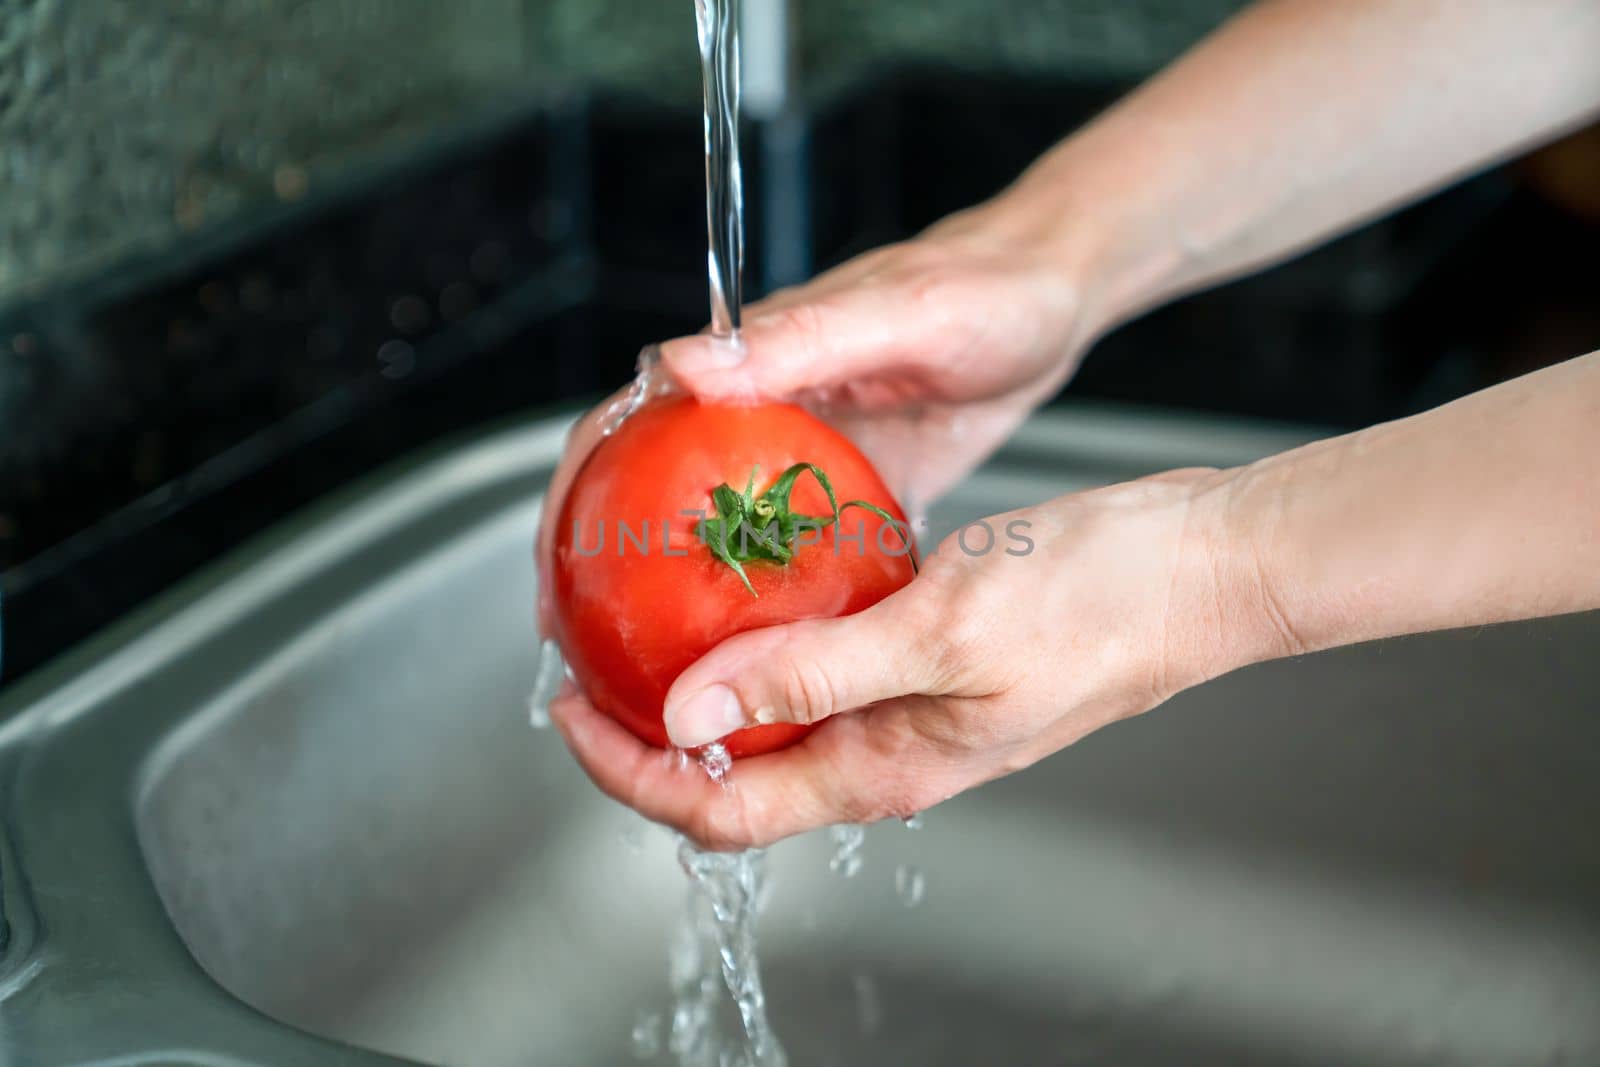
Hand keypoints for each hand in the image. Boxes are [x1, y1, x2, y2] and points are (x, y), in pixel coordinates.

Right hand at [536, 199, 1094, 631]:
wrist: (1055, 298)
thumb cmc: (985, 288)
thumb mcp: (898, 314)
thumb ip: (801, 337)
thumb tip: (683, 363)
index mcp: (751, 361)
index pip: (631, 419)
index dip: (575, 484)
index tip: (552, 558)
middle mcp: (762, 410)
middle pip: (651, 488)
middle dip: (603, 561)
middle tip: (584, 644)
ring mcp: (804, 456)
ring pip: (712, 531)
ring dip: (673, 592)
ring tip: (649, 671)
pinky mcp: (851, 488)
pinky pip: (788, 553)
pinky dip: (762, 601)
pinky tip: (759, 657)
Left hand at [548, 466, 1267, 849]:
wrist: (1196, 567)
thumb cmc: (1100, 600)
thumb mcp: (941, 629)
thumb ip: (813, 672)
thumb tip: (690, 716)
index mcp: (887, 766)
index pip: (725, 810)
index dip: (632, 775)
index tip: (572, 713)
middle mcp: (889, 750)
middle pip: (737, 775)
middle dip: (648, 736)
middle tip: (591, 666)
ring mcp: (909, 707)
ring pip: (775, 720)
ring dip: (704, 686)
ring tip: (645, 623)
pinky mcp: (926, 658)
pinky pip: (822, 666)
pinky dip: (768, 640)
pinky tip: (750, 581)